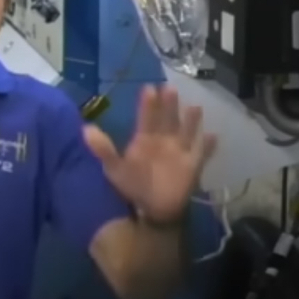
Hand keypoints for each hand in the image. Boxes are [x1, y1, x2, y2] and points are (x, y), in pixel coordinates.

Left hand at [83, 85, 216, 226]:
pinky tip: (213, 136)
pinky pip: (202, 153)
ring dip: (191, 121)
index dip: (148, 104)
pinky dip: (208, 146)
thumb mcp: (114, 168)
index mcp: (145, 138)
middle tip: (170, 89)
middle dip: (169, 105)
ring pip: (187, 132)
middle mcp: (164, 140)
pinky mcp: (193, 166)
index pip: (147, 117)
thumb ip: (103, 149)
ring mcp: (179, 152)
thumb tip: (86, 129)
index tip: (149, 88)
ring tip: (195, 107)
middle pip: (168, 119)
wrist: (151, 210)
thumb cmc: (133, 186)